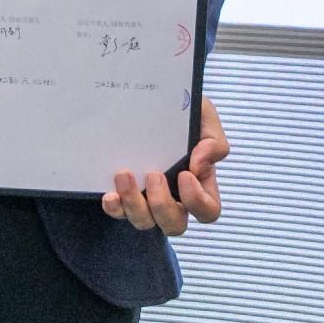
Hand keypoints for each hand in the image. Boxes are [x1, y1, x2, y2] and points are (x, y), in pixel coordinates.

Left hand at [102, 96, 228, 235]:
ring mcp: (147, 199)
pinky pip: (119, 213)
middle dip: (162, 204)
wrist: (147, 97)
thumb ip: (213, 142)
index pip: (208, 211)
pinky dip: (114, 207)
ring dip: (134, 202)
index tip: (185, 174)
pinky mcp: (124, 194)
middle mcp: (174, 197)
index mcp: (199, 183)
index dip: (198, 202)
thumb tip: (198, 167)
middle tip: (153, 174)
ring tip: (124, 174)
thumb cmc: (182, 111)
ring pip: (144, 221)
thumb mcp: (205, 117)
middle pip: (174, 225)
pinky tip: (110, 194)